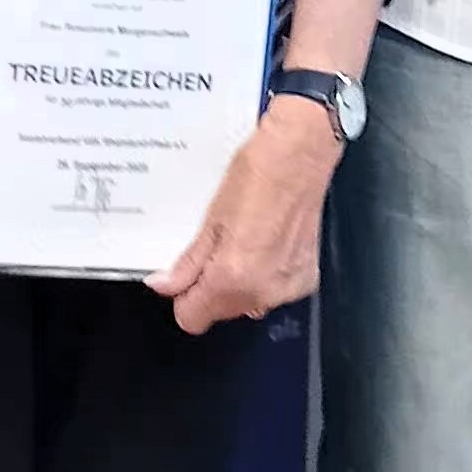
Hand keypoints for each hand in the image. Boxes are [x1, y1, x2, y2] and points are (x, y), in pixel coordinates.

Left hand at [149, 100, 342, 333]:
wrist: (300, 153)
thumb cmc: (256, 175)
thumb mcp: (211, 218)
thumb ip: (188, 262)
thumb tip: (164, 286)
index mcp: (233, 278)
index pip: (193, 318)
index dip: (184, 297)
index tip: (186, 275)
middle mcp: (263, 292)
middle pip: (221, 312)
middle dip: (212, 289)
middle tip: (215, 247)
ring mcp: (288, 288)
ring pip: (248, 303)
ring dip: (240, 283)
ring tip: (243, 241)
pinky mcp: (307, 277)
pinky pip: (274, 290)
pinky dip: (266, 275)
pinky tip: (268, 241)